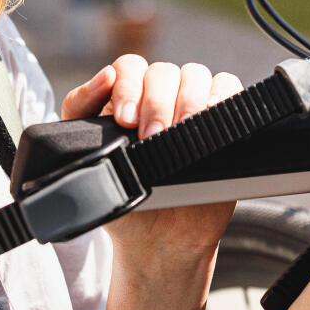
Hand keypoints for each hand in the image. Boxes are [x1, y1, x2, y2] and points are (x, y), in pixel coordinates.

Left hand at [63, 56, 243, 292]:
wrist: (161, 242)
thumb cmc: (123, 202)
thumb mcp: (87, 160)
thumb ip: (80, 114)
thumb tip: (103, 76)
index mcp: (127, 99)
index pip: (130, 67)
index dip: (129, 86)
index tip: (124, 120)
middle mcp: (161, 97)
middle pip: (163, 72)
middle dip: (155, 102)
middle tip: (150, 137)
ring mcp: (193, 106)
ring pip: (196, 75)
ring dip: (187, 101)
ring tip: (178, 136)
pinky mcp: (224, 120)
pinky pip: (229, 88)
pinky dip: (222, 97)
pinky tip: (208, 124)